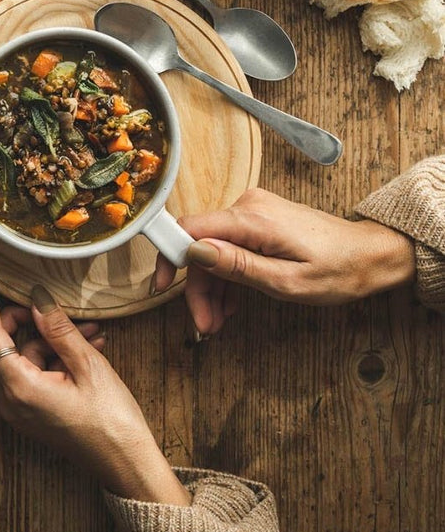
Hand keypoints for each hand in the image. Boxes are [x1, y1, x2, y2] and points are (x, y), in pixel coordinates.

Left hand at [0, 277, 189, 504]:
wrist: (127, 463)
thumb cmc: (110, 419)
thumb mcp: (87, 364)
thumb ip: (58, 328)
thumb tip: (37, 300)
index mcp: (19, 388)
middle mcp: (11, 402)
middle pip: (0, 347)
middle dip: (22, 319)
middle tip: (45, 302)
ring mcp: (21, 411)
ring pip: (23, 359)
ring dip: (50, 339)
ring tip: (88, 329)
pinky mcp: (34, 414)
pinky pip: (34, 374)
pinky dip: (55, 358)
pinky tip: (87, 346)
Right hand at [155, 188, 415, 336]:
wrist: (371, 255)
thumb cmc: (338, 271)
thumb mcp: (286, 281)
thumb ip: (237, 266)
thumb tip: (194, 252)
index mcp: (252, 218)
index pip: (190, 228)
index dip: (169, 256)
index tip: (160, 285)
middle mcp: (248, 206)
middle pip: (202, 245)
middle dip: (198, 288)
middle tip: (205, 325)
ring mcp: (254, 211)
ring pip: (214, 250)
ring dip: (212, 288)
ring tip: (217, 323)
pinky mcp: (259, 220)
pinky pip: (230, 246)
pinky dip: (227, 276)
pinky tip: (230, 305)